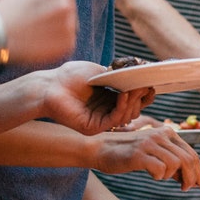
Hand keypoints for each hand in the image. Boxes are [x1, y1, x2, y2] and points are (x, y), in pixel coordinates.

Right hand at [0, 0, 76, 63]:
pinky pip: (68, 38)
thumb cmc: (3, 12)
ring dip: (58, 23)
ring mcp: (67, 26)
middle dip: (56, 6)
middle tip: (40, 16)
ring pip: (70, 20)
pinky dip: (58, 39)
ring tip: (39, 29)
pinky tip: (42, 40)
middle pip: (68, 1)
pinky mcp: (67, 44)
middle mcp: (65, 5)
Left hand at [38, 62, 154, 135]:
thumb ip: (118, 76)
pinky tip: (122, 94)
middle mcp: (107, 111)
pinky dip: (122, 107)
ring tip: (133, 88)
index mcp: (109, 99)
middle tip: (143, 85)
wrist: (49, 86)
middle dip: (140, 97)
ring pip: (127, 116)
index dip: (143, 94)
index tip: (150, 84)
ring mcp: (101, 121)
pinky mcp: (94, 128)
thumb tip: (140, 77)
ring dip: (133, 101)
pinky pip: (114, 119)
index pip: (133, 100)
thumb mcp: (99, 72)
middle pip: (134, 109)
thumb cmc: (69, 76)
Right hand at [89, 128, 199, 191]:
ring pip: (176, 164)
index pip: (192, 154)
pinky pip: (160, 169)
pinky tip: (152, 175)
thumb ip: (171, 161)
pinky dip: (159, 176)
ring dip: (173, 177)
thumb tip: (190, 179)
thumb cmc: (126, 153)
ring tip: (162, 177)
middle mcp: (160, 135)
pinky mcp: (139, 154)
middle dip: (193, 178)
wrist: (100, 148)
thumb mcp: (152, 152)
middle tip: (188, 189)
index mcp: (166, 132)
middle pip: (188, 159)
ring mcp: (150, 143)